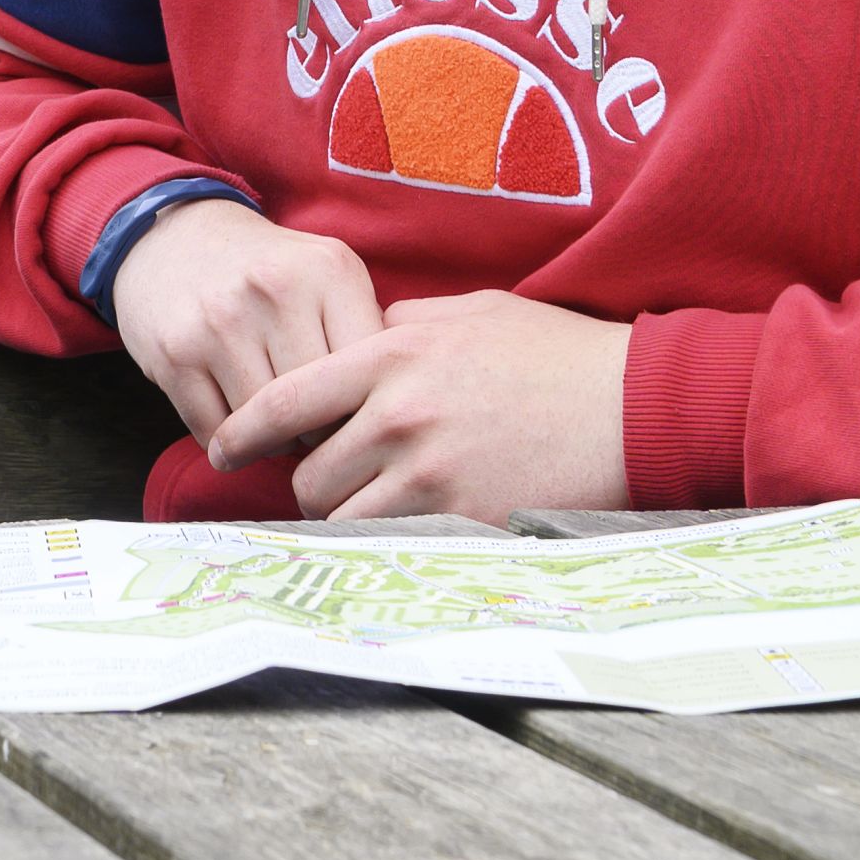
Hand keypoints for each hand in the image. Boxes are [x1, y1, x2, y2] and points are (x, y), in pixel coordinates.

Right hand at [106, 198, 381, 445]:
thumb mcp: (329, 274)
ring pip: (266, 428)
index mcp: (329, 270)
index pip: (366, 375)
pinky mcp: (175, 354)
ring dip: (273, 442)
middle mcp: (275, 290)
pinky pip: (214, 432)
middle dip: (318, 432)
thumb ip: (365, 331)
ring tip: (275, 425)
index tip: (352, 415)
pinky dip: (228, 442)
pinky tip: (234, 420)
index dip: (363, 408)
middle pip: (317, 409)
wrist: (177, 239)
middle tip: (312, 428)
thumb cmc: (270, 272)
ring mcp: (220, 322)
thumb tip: (384, 414)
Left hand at [204, 289, 632, 524]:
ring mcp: (428, 472)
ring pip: (344, 518)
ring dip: (350, 521)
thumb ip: (405, 321)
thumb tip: (364, 331)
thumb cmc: (556, 354)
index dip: (243, 431)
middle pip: (309, 474)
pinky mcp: (462, 519)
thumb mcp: (472, 313)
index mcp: (394, 351)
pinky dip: (389, 545)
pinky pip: (393, 546)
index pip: (286, 398)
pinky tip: (407, 534)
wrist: (634, 403)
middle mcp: (399, 412)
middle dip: (315, 486)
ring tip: (379, 510)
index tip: (225, 449)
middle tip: (338, 486)